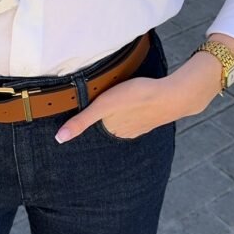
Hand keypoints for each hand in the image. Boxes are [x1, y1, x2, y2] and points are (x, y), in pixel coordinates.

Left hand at [54, 49, 231, 142]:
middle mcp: (126, 133)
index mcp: (113, 132)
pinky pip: (137, 115)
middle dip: (101, 120)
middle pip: (107, 126)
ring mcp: (141, 125)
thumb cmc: (137, 97)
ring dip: (117, 114)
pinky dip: (133, 110)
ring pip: (122, 120)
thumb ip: (81, 121)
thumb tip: (59, 139)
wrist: (174, 94)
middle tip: (97, 107)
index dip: (87, 122)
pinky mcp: (152, 115)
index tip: (79, 117)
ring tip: (113, 104)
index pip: (94, 129)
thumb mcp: (103, 106)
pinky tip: (132, 102)